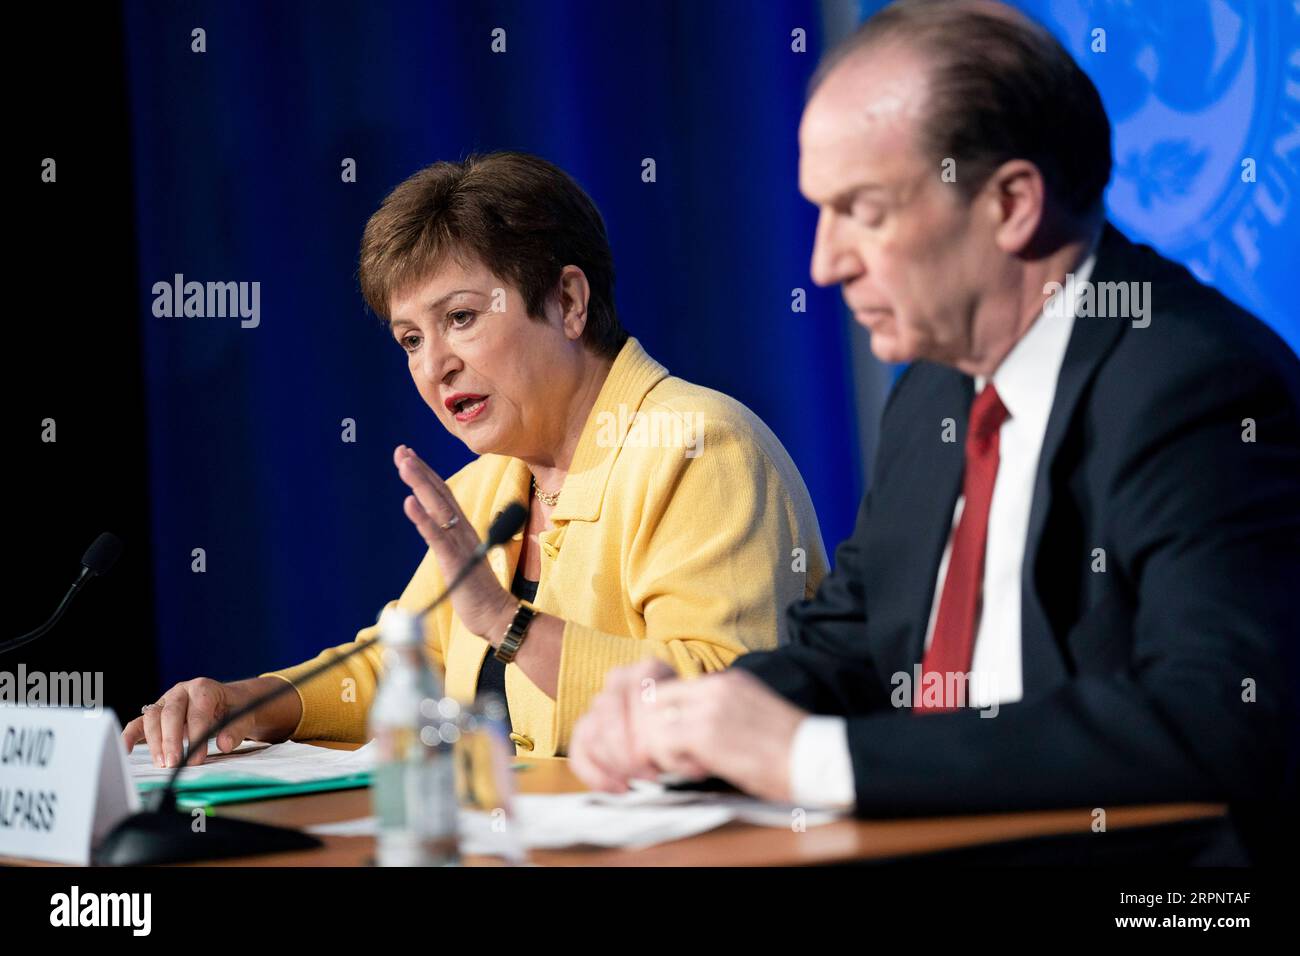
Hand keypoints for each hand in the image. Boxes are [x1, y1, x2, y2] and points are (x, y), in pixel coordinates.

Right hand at [119, 676, 298, 767]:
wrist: (230, 701)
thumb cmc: (235, 708)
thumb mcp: (244, 715)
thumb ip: (236, 729)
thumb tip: (225, 744)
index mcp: (203, 688)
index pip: (197, 712)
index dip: (197, 735)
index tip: (197, 758)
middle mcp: (181, 692)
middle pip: (170, 714)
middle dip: (171, 740)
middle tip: (175, 763)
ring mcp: (166, 702)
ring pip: (153, 719)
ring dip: (155, 742)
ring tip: (162, 764)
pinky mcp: (156, 714)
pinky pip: (139, 723)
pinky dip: (130, 735)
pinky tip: (126, 750)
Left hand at [395, 444, 515, 640]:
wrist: (497, 615)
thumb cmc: (478, 591)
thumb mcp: (463, 560)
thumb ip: (454, 542)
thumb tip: (444, 531)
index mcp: (463, 530)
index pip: (443, 495)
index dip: (426, 474)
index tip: (409, 456)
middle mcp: (463, 531)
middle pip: (440, 494)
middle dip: (419, 470)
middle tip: (401, 450)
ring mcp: (460, 544)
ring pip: (438, 508)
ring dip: (420, 484)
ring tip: (404, 464)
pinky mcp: (456, 561)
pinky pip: (437, 536)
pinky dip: (423, 518)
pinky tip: (409, 503)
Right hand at [570, 658, 678, 791]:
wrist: (682, 724)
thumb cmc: (689, 722)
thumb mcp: (695, 719)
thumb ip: (684, 730)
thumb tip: (682, 755)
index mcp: (647, 670)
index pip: (635, 693)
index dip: (645, 727)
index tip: (662, 756)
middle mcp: (619, 680)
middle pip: (608, 712)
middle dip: (627, 751)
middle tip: (651, 775)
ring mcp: (600, 703)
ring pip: (592, 733)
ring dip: (616, 765)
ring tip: (643, 781)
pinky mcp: (586, 728)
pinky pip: (579, 752)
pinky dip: (596, 775)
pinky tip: (622, 789)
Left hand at [579, 668, 807, 802]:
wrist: (818, 758)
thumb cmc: (791, 750)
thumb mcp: (752, 716)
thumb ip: (719, 714)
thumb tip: (684, 733)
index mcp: (726, 681)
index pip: (667, 686)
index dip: (656, 717)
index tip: (664, 743)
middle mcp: (714, 686)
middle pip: (650, 698)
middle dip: (645, 732)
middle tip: (661, 760)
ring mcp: (709, 706)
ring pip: (649, 721)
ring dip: (657, 750)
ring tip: (685, 767)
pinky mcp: (707, 732)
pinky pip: (660, 743)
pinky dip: (668, 763)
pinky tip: (697, 771)